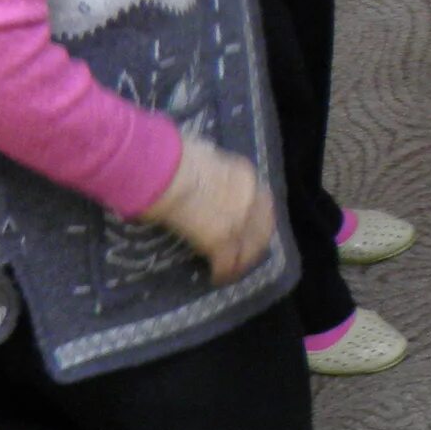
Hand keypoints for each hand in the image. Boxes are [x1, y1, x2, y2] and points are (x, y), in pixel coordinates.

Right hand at [141, 138, 274, 283]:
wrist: (168, 173)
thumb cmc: (176, 157)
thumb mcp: (203, 152)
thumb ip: (209, 161)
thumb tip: (203, 157)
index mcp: (245, 176)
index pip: (259, 200)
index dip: (253, 215)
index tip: (246, 223)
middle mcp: (250, 199)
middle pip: (262, 227)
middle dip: (254, 242)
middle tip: (243, 253)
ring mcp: (239, 222)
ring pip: (249, 248)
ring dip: (241, 261)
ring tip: (231, 270)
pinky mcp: (222, 241)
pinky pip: (226, 263)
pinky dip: (222, 272)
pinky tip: (216, 278)